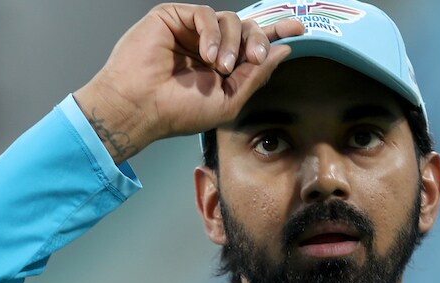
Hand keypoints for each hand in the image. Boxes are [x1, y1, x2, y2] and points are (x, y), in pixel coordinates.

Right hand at [74, 3, 304, 162]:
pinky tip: (206, 55)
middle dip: (256, 41)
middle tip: (252, 60)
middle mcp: (208, 45)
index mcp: (221, 65)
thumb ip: (255, 76)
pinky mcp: (173, 17)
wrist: (141, 107)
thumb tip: (282, 51)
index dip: (274, 34)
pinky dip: (211, 33)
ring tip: (219, 67)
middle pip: (246, 28)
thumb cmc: (177, 112)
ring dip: (232, 43)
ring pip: (229, 19)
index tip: (298, 30)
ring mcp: (191, 31)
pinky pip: (205, 14)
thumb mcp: (228, 101)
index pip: (252, 44)